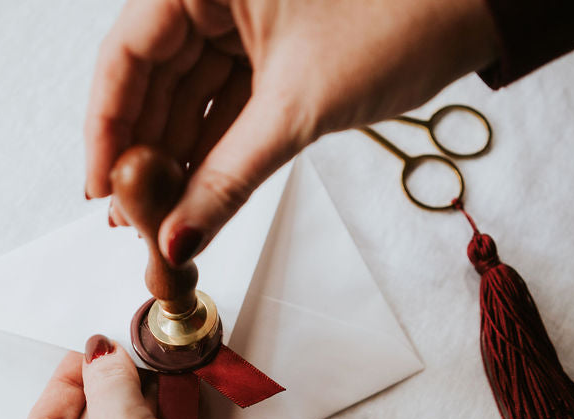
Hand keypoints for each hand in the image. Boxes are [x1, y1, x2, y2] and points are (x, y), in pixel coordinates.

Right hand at [84, 0, 497, 263]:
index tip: (100, 188)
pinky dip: (212, 147)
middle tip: (135, 221)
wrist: (474, 9)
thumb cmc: (400, 20)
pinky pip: (222, 102)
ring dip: (176, 158)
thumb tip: (177, 240)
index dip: (106, 127)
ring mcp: (239, 20)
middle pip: (151, 80)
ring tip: (164, 220)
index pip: (126, 54)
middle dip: (143, 153)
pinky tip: (197, 195)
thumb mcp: (298, 108)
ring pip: (186, 96)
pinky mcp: (267, 49)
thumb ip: (229, 177)